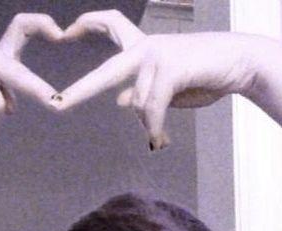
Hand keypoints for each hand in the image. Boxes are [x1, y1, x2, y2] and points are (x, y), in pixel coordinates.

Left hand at [53, 10, 255, 149]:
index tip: (68, 29)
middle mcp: (146, 47)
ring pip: (138, 104)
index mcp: (143, 47)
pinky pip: (151, 109)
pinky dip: (155, 128)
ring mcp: (156, 55)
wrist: (238, 63)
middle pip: (106, 72)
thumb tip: (121, 100)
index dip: (92, 24)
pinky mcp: (168, 68)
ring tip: (162, 133)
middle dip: (80, 91)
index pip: (114, 27)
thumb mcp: (167, 87)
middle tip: (57, 105)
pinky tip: (160, 140)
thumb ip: (143, 92)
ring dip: (151, 122)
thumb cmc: (203, 75)